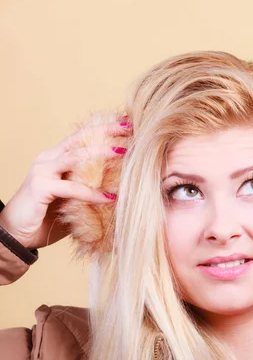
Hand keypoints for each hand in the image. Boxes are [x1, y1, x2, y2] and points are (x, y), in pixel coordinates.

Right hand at [0, 120, 130, 248]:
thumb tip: (121, 187)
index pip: (83, 137)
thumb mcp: (74, 198)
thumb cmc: (46, 217)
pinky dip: (92, 193)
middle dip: (107, 131)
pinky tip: (108, 198)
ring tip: (123, 152)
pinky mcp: (40, 187)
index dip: (105, 129)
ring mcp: (43, 171)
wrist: (16, 235)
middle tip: (130, 127)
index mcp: (57, 158)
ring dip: (101, 153)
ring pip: (76, 156)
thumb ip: (91, 188)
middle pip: (81, 138)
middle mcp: (49, 159)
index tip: (128, 124)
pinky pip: (71, 187)